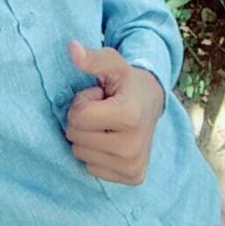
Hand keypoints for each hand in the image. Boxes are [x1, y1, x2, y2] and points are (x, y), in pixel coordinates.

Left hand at [64, 41, 163, 185]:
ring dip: (88, 136)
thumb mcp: (112, 63)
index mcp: (130, 116)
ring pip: (80, 154)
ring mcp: (133, 166)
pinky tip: (111, 138)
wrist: (152, 102)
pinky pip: (91, 168)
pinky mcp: (132, 177)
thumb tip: (72, 48)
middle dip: (83, 119)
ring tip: (107, 123)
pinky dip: (95, 152)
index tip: (100, 97)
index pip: (77, 117)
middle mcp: (133, 146)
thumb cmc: (127, 81)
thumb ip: (92, 58)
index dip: (83, 102)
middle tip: (103, 109)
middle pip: (76, 137)